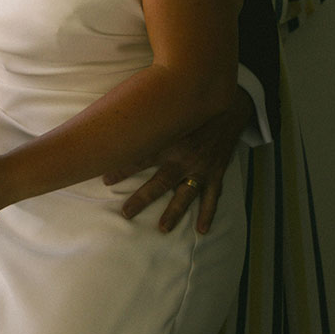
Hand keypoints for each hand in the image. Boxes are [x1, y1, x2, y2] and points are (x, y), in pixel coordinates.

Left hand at [104, 88, 253, 232]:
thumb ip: (149, 113)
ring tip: (162, 228)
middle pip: (160, 182)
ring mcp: (202, 167)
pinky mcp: (217, 172)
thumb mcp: (171, 106)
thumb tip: (121, 109)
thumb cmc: (194, 104)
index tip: (104, 179)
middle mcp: (185, 157)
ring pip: (185, 194)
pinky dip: (207, 213)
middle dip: (142, 199)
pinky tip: (201, 229)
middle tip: (126, 213)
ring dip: (174, 212)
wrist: (230, 105)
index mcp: (171, 139)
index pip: (141, 157)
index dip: (122, 168)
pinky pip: (212, 196)